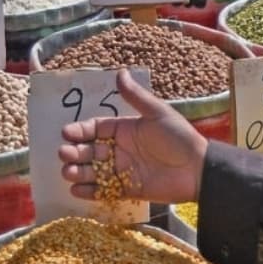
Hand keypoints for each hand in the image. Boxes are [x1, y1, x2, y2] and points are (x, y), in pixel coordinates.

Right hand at [57, 69, 208, 203]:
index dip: (79, 131)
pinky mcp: (128, 190)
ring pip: (93, 171)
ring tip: (68, 172)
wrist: (198, 170)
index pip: (94, 129)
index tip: (67, 133)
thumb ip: (136, 97)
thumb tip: (120, 72)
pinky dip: (89, 192)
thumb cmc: (179, 138)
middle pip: (89, 150)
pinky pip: (104, 191)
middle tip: (64, 153)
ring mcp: (123, 170)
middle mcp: (120, 149)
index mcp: (124, 129)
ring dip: (78, 172)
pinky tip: (76, 190)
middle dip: (74, 152)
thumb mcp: (158, 113)